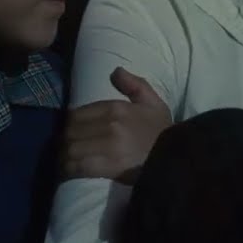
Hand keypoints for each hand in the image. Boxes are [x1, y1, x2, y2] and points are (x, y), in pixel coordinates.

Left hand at [60, 67, 171, 184]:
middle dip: (64, 141)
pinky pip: (78, 166)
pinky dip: (70, 169)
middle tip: (65, 148)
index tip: (71, 132)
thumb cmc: (163, 132)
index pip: (77, 114)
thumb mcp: (154, 103)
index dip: (70, 124)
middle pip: (70, 132)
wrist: (178, 158)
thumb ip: (135, 85)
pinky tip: (69, 171)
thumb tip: (115, 71)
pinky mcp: (108, 167)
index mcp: (116, 108)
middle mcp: (109, 125)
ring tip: (65, 162)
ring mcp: (107, 146)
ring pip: (70, 149)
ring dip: (64, 156)